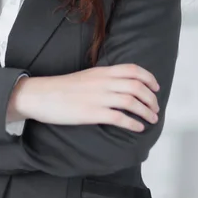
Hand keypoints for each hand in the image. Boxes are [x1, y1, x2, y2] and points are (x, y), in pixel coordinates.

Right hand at [17, 63, 159, 131]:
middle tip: (155, 108)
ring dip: (146, 111)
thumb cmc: (62, 88)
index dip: (149, 78)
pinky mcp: (92, 113)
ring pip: (132, 101)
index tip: (156, 88)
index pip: (133, 70)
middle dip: (151, 98)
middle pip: (137, 86)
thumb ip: (104, 79)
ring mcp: (98, 97)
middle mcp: (103, 82)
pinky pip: (119, 118)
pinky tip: (138, 128)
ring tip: (151, 119)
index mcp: (102, 71)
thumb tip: (121, 86)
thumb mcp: (86, 76)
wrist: (41, 95)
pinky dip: (133, 123)